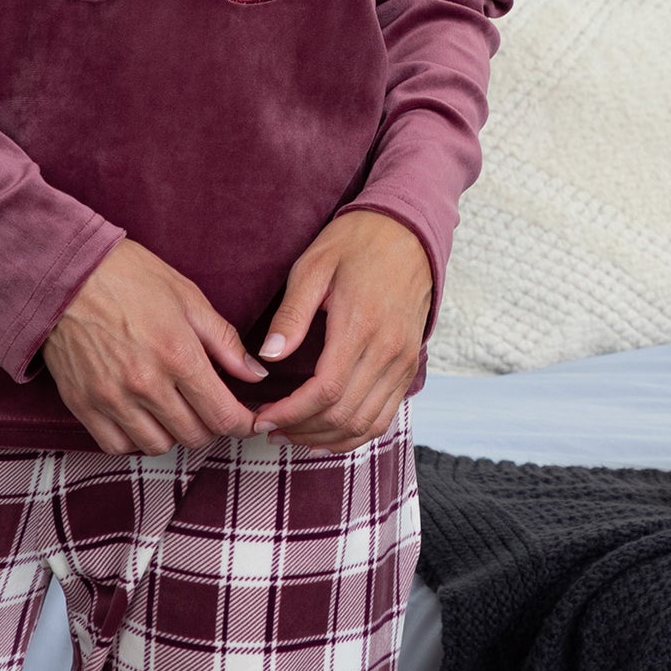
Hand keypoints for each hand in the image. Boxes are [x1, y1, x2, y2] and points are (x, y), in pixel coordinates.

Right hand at [40, 238, 272, 454]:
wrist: (67, 271)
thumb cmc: (130, 276)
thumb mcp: (187, 297)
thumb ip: (224, 341)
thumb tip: (255, 375)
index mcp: (178, 355)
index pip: (223, 415)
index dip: (243, 425)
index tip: (247, 421)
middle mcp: (146, 384)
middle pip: (194, 436)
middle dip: (210, 426)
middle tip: (209, 407)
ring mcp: (111, 398)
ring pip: (157, 446)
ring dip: (172, 433)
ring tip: (173, 408)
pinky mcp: (83, 404)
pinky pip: (117, 446)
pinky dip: (134, 438)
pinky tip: (139, 415)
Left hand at [245, 212, 430, 452]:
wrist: (408, 232)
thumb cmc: (354, 243)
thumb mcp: (313, 266)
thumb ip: (291, 315)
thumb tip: (267, 357)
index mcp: (360, 327)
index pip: (324, 392)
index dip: (290, 413)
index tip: (261, 418)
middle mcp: (388, 352)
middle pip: (344, 415)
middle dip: (302, 430)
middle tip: (268, 429)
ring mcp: (403, 362)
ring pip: (367, 424)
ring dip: (327, 439)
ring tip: (291, 435)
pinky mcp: (409, 366)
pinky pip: (385, 416)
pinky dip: (355, 434)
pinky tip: (326, 432)